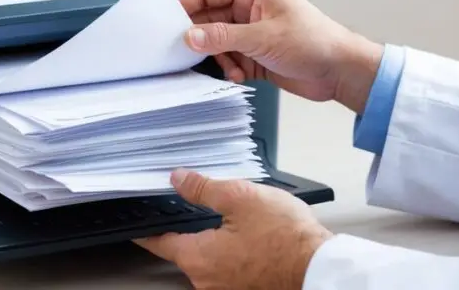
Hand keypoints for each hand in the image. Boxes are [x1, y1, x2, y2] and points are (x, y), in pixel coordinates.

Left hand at [134, 168, 332, 288]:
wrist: (320, 268)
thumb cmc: (285, 237)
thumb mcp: (240, 197)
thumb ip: (203, 188)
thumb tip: (178, 180)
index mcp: (198, 258)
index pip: (160, 243)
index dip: (149, 229)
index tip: (139, 225)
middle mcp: (207, 282)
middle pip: (187, 251)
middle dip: (194, 230)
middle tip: (210, 209)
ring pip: (211, 260)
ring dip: (219, 242)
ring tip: (243, 223)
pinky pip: (230, 269)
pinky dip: (235, 253)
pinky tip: (254, 238)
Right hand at [178, 0, 382, 112]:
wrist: (341, 71)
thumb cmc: (315, 42)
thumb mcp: (262, 38)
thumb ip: (223, 37)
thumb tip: (191, 35)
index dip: (188, 6)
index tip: (168, 22)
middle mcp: (252, 9)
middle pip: (211, 19)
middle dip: (202, 38)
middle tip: (186, 52)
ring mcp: (254, 32)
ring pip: (219, 42)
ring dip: (219, 58)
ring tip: (229, 68)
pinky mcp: (258, 55)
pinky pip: (231, 59)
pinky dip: (229, 68)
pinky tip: (238, 76)